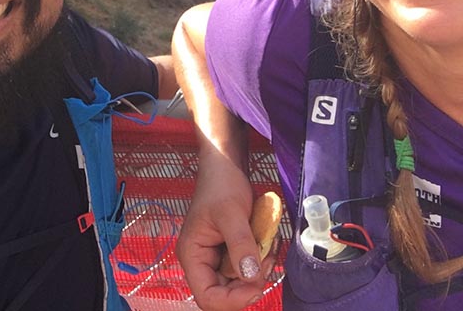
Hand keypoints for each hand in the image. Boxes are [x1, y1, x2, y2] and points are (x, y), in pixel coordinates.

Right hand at [177, 155, 272, 309]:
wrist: (226, 166)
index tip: (256, 287)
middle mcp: (202, 261)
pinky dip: (261, 259)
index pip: (207, 296)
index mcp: (193, 255)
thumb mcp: (232, 213)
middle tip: (267, 260)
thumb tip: (250, 276)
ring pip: (240, 282)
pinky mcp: (231, 251)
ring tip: (269, 246)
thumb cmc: (222, 184)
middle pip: (225, 293)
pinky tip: (268, 241)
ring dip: (259, 270)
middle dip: (250, 283)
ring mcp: (217, 257)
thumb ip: (240, 245)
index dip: (232, 300)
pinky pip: (248, 266)